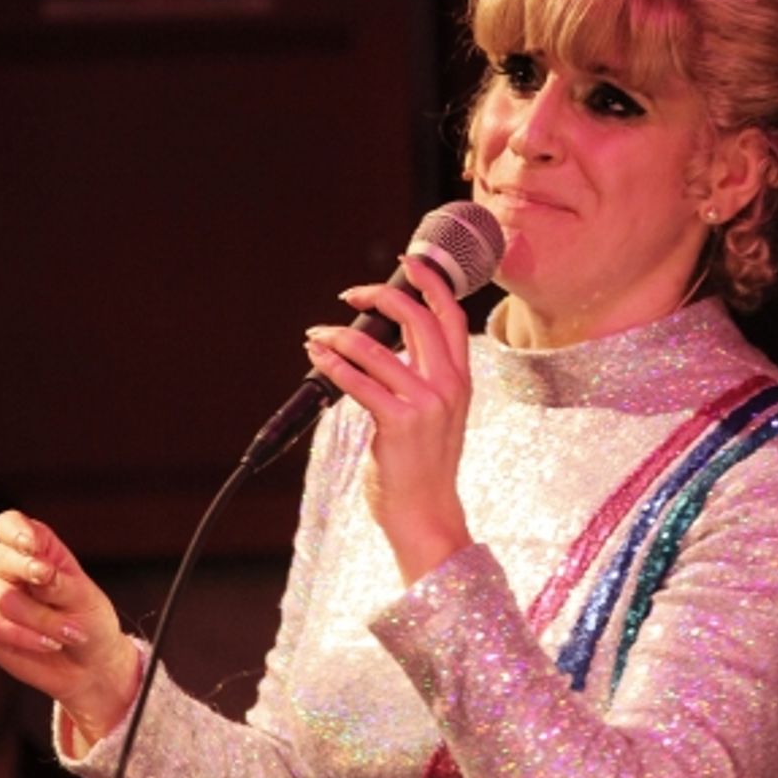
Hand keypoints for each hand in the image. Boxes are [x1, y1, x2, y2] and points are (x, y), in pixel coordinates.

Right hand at [0, 510, 140, 750]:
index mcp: (32, 549)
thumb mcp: (84, 598)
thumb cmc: (88, 620)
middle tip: (61, 595)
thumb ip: (60, 582)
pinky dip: (22, 636)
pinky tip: (48, 643)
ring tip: (70, 634)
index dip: (16, 531)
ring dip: (39, 617)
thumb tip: (38, 570)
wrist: (89, 664)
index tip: (33, 546)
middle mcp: (3, 567)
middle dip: (29, 574)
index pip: (8, 525)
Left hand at [304, 257, 473, 583]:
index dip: (431, 282)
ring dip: (339, 335)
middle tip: (351, 295)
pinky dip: (332, 363)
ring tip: (316, 335)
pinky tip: (317, 355)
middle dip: (379, 297)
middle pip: (416, 318)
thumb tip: (385, 347)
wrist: (426, 513)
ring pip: (376, 349)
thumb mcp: (437, 417)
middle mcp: (448, 387)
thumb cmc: (424, 468)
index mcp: (460, 381)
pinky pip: (357, 381)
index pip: (451, 316)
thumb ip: (423, 380)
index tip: (408, 263)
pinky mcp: (398, 422)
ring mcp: (425, 404)